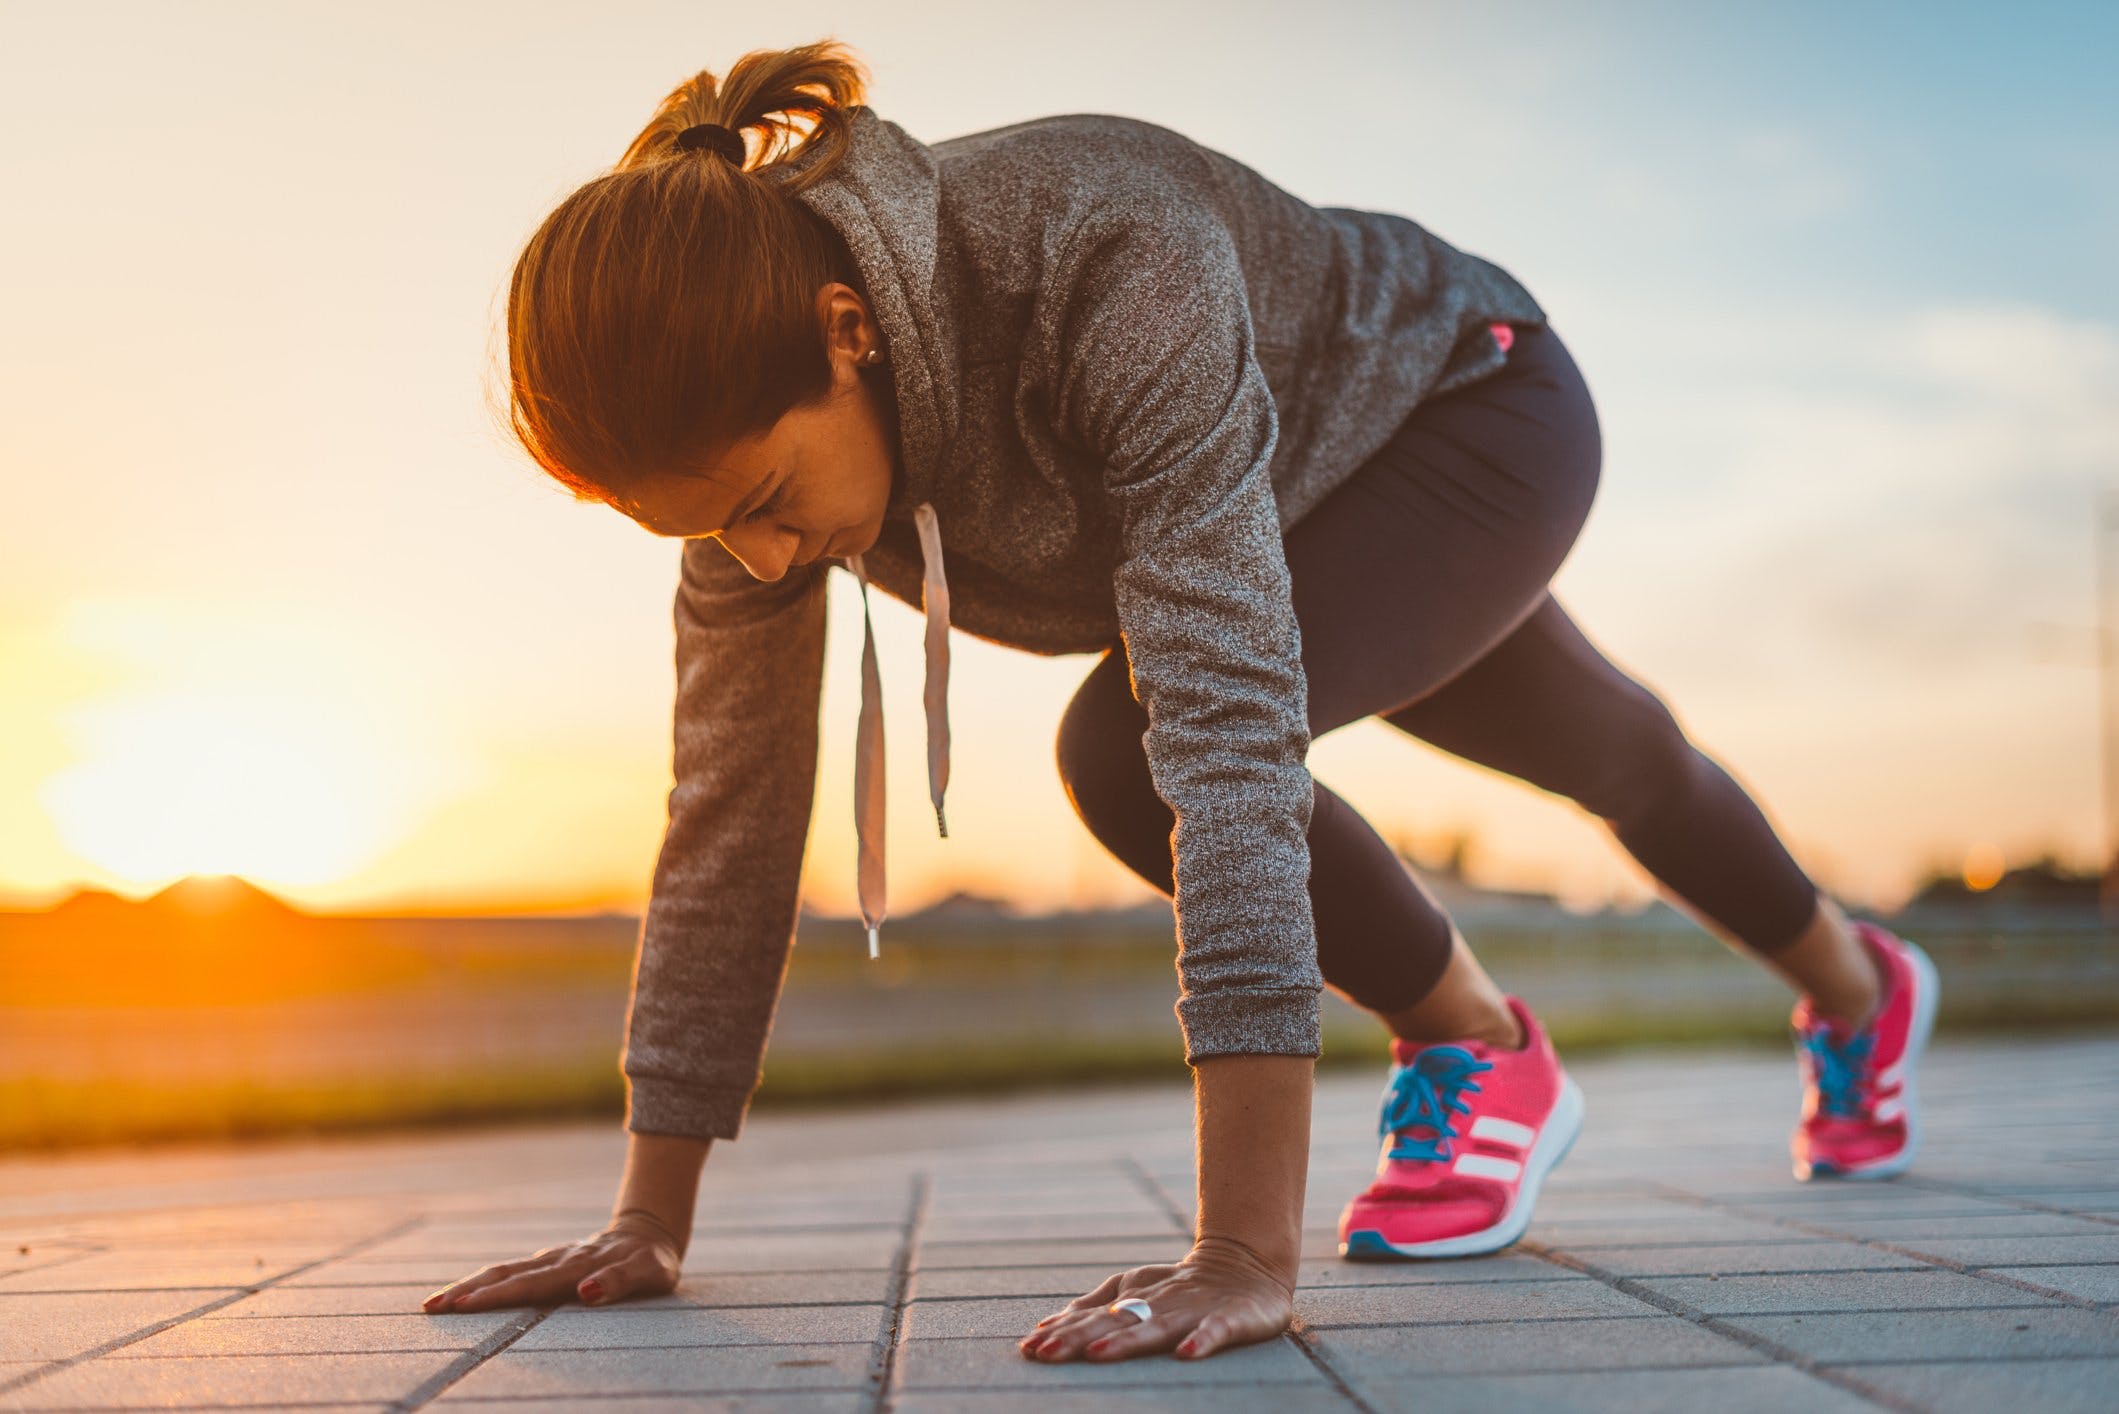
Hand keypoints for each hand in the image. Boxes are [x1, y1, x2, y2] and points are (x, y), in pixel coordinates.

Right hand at [420, 1210, 683, 1313]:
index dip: (498, 1294)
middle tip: (432, 1308)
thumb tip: (586, 1291)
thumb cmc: (651, 1261)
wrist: (649, 1233)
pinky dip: (483, 1283)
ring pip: (502, 1270)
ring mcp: (549, 1260)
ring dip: (469, 1286)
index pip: (531, 1284)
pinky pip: (509, 1272)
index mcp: (578, 1265)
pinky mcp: (547, 1263)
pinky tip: (461, 1296)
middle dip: (468, 1292)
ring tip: (435, 1303)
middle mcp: (557, 1260)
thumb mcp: (650, 1272)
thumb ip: (620, 1281)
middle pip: (506, 1275)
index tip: (466, 1305)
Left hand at [1017, 1236, 1294, 1361]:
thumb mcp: (1136, 1291)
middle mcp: (1159, 1303)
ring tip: (1099, 1354)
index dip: (1061, 1332)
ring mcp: (1194, 1310)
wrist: (1248, 1263)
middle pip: (1114, 1321)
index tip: (1029, 1347)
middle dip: (1078, 1337)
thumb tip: (1046, 1325)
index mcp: (1136, 1299)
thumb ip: (1095, 1307)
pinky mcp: (1231, 1318)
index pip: (1093, 1317)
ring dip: (1128, 1340)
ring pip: (1157, 1326)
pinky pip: (1216, 1331)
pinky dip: (1202, 1341)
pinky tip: (1186, 1355)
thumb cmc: (1184, 1287)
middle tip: (1045, 1353)